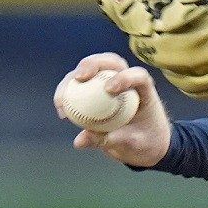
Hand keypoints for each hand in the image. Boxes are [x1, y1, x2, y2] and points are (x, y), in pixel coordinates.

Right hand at [54, 53, 171, 166]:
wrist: (143, 145)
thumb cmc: (145, 142)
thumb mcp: (136, 145)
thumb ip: (114, 140)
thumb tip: (82, 139)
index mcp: (145, 90)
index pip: (138, 76)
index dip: (124, 77)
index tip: (108, 90)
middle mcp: (128, 81)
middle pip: (111, 62)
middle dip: (93, 64)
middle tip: (79, 78)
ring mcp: (110, 82)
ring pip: (90, 69)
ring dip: (72, 78)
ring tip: (62, 100)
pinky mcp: (95, 89)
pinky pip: (79, 86)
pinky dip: (68, 93)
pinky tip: (61, 109)